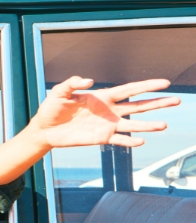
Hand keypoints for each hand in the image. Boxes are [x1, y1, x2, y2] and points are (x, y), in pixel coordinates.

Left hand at [32, 76, 180, 148]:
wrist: (45, 130)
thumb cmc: (51, 108)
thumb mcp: (59, 93)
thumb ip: (72, 84)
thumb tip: (89, 81)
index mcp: (103, 97)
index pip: (130, 90)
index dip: (147, 86)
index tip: (165, 83)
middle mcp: (110, 111)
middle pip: (138, 106)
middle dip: (157, 103)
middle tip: (177, 101)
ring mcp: (107, 125)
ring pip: (133, 125)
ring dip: (148, 126)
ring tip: (164, 125)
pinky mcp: (102, 138)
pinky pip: (120, 140)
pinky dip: (130, 141)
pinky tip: (141, 141)